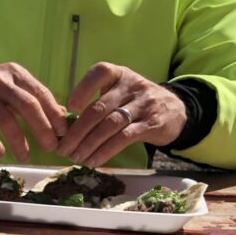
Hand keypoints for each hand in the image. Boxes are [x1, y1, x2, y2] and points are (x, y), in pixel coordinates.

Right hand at [0, 63, 66, 161]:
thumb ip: (32, 99)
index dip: (54, 114)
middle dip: (42, 128)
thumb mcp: (9, 88)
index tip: (63, 133)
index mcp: (14, 73)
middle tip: (50, 147)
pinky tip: (0, 152)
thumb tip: (62, 115)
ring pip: (6, 120)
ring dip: (18, 141)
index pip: (40, 93)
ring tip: (25, 156)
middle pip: (27, 105)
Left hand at [58, 63, 186, 166]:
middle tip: (63, 149)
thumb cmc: (134, 103)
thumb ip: (94, 103)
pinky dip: (106, 151)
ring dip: (89, 144)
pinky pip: (124, 138)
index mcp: (118, 74)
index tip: (69, 107)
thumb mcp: (117, 94)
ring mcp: (143, 104)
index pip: (100, 73)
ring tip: (75, 158)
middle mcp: (131, 86)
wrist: (175, 109)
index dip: (83, 89)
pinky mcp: (151, 123)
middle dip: (77, 131)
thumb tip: (60, 123)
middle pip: (99, 108)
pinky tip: (93, 161)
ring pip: (110, 125)